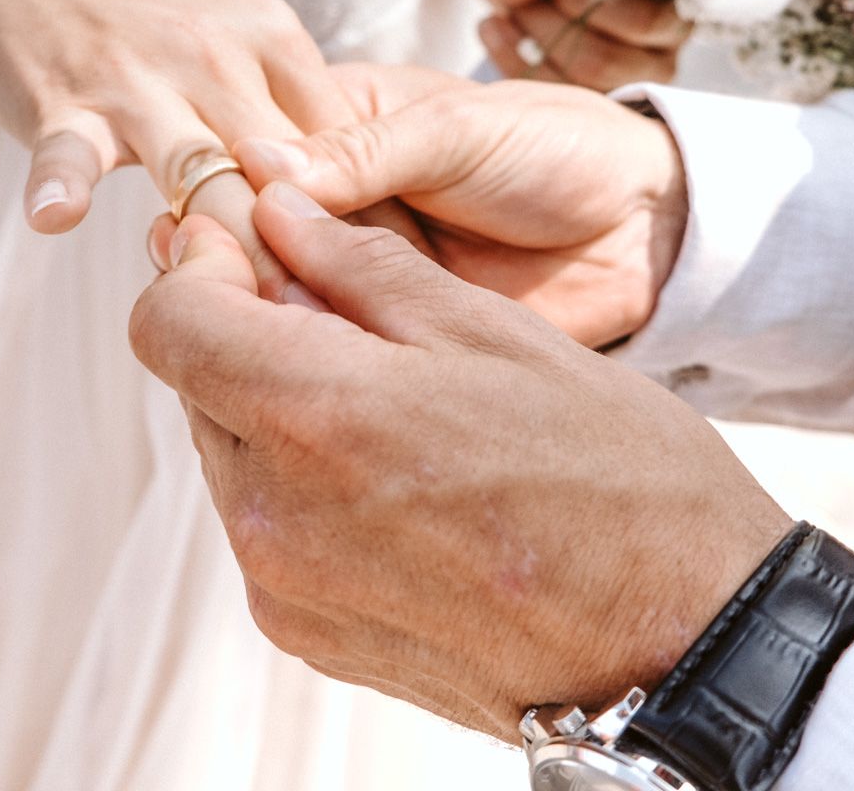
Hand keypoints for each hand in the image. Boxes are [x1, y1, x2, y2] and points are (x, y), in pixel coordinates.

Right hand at [0, 0, 360, 298]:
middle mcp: (216, 54)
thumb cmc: (156, 36)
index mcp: (275, 41)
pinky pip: (71, 151)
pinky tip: (57, 216)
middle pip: (282, 173)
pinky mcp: (65, 104)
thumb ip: (304, 127)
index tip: (394, 301)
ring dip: (221, 242)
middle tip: (336, 333)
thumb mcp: (246, 55)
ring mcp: (139, 79)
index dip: (374, 225)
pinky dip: (63, 183)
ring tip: (243, 309)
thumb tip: (379, 228)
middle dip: (310, 257)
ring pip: (197, 173)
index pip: (343, 144)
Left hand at [130, 190, 791, 739]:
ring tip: (390, 401)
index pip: (167, 321)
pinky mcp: (306, 633)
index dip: (200, 265)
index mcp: (319, 419)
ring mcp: (285, 586)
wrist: (685, 641)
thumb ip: (358, 266)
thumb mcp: (495, 331)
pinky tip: (395, 473)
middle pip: (195, 383)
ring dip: (277, 406)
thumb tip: (272, 212)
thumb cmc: (616, 478)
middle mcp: (275, 516)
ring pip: (229, 452)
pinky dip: (302, 479)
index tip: (254, 244)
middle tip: (342, 311)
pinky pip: (264, 523)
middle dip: (247, 329)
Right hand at [220, 64, 688, 347]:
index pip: (255, 158)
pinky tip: (291, 365)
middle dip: (232, 259)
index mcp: (338, 126)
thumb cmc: (557, 147)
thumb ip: (365, 150)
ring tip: (246, 327)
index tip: (193, 223)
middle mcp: (337, 199)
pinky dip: (313, 353)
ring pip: (284, 292)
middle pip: (254, 232)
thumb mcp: (459, 130)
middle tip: (209, 285)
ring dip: (266, 311)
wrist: (646, 226)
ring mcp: (359, 265)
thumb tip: (260, 164)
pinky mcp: (390, 326)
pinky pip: (334, 343)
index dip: (223, 190)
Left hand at [478, 0, 688, 90]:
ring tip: (501, 12)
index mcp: (675, 6)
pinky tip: (491, 26)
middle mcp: (660, 55)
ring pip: (572, 87)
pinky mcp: (590, 102)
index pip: (645, 23)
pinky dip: (511, 60)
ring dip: (527, 45)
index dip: (590, 0)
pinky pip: (549, 99)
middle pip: (601, 63)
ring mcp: (625, 87)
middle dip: (548, 26)